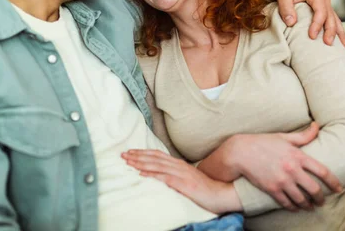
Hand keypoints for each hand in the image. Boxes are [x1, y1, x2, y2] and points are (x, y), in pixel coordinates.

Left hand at [121, 149, 242, 213]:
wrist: (222, 193)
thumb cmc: (203, 188)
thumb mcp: (186, 177)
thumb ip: (174, 173)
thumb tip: (159, 173)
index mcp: (178, 164)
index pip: (156, 155)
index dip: (142, 153)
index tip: (129, 152)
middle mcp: (178, 166)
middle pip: (154, 158)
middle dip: (137, 156)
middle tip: (123, 155)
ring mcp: (181, 174)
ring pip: (157, 166)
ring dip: (141, 163)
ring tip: (128, 162)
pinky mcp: (184, 184)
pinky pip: (165, 178)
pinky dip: (152, 175)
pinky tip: (142, 175)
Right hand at [199, 122, 341, 211]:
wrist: (241, 152)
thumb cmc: (263, 142)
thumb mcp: (284, 137)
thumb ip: (303, 135)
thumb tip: (317, 126)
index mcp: (297, 155)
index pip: (322, 171)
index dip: (333, 181)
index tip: (339, 188)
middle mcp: (292, 169)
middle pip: (315, 189)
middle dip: (321, 198)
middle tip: (322, 201)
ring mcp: (282, 180)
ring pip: (302, 199)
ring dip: (308, 205)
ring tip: (311, 206)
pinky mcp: (272, 189)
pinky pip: (287, 203)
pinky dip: (293, 207)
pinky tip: (296, 207)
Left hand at [273, 0, 344, 47]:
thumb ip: (286, 8)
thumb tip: (291, 22)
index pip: (320, 12)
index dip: (317, 24)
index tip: (311, 36)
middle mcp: (324, 0)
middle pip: (331, 17)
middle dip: (331, 31)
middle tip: (328, 43)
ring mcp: (326, 5)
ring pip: (335, 20)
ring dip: (339, 33)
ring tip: (343, 46)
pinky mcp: (324, 10)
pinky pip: (333, 21)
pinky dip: (338, 31)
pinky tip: (341, 41)